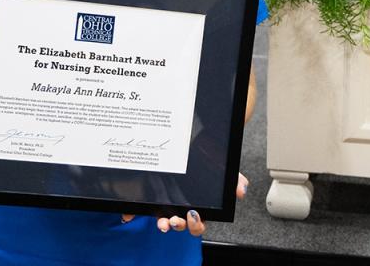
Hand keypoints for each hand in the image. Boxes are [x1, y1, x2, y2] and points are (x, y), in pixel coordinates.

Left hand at [120, 172, 248, 235]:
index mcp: (199, 207)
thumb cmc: (211, 161)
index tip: (193, 215)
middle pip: (181, 225)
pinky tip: (129, 215)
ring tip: (161, 221)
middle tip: (175, 219)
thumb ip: (235, 180)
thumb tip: (241, 190)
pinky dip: (134, 214)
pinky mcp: (153, 196)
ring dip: (161, 223)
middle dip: (177, 225)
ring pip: (163, 220)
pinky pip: (143, 209)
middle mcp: (182, 207)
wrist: (199, 143)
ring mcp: (167, 203)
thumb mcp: (224, 169)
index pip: (198, 222)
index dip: (195, 224)